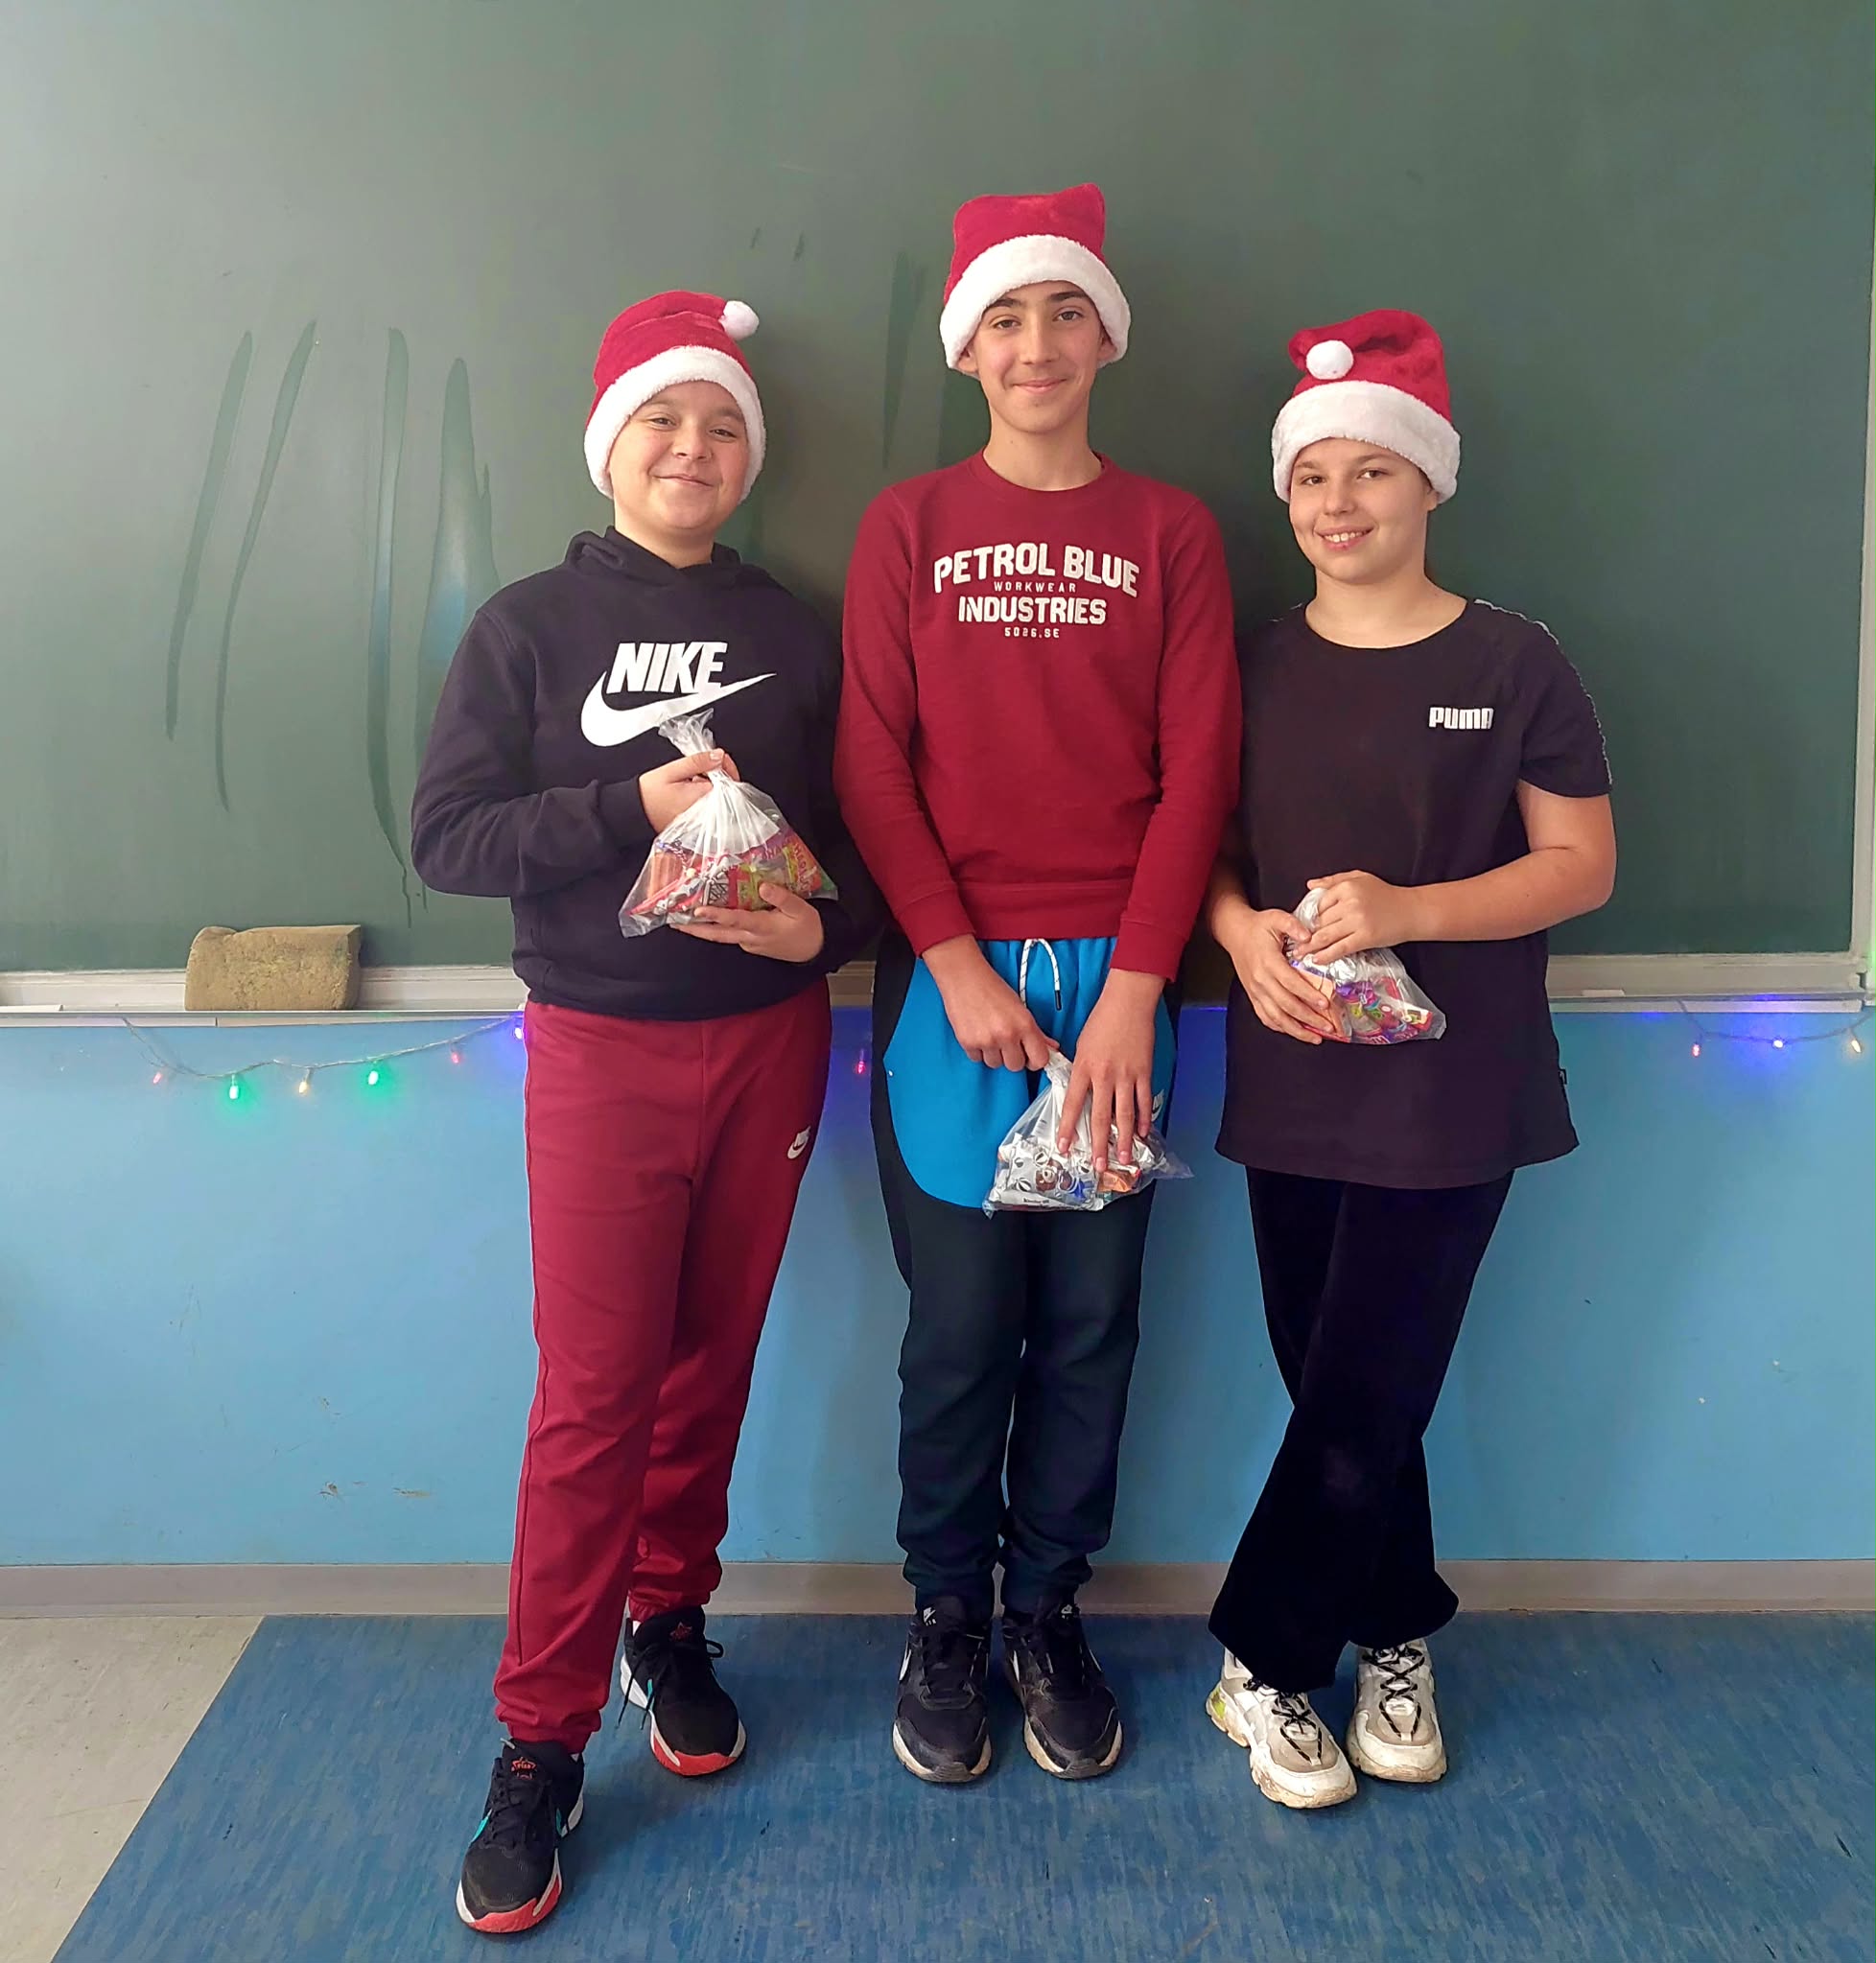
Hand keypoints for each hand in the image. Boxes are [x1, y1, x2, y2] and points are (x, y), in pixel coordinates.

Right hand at [637, 748, 739, 831]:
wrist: (634, 814)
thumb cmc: (648, 795)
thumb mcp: (672, 770)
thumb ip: (697, 762)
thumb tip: (718, 756)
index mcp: (703, 797)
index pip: (728, 780)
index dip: (726, 765)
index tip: (719, 757)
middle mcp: (706, 811)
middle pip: (726, 789)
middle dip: (720, 773)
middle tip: (709, 761)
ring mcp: (702, 819)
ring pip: (718, 797)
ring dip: (712, 783)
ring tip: (697, 774)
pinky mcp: (696, 823)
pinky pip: (708, 805)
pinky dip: (704, 793)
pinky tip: (693, 786)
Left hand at [673, 883, 825, 962]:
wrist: (815, 949)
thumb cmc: (808, 927)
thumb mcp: (800, 909)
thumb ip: (781, 897)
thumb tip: (762, 886)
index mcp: (762, 927)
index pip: (734, 920)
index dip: (715, 915)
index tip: (697, 910)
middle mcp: (751, 938)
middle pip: (718, 934)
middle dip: (694, 930)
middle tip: (674, 924)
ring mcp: (749, 943)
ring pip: (721, 937)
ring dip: (701, 931)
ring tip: (681, 924)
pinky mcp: (751, 944)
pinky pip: (730, 936)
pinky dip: (716, 929)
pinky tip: (707, 922)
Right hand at [925, 938, 1053, 1070]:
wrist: (964, 977)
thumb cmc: (993, 989)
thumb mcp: (1020, 1008)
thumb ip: (1036, 1031)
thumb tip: (1052, 1047)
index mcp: (1025, 1025)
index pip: (1040, 1060)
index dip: (1034, 1060)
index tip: (1028, 1055)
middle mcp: (1007, 1035)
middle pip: (1015, 1066)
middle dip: (1011, 1057)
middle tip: (1006, 1041)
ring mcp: (987, 1040)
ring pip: (995, 1064)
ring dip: (993, 1054)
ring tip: (989, 1034)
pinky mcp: (968, 1043)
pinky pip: (977, 1059)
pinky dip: (977, 1050)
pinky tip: (977, 1033)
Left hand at [1057, 970, 1160, 1172]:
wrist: (1128, 1002)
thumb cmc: (1101, 1021)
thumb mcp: (1081, 1046)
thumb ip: (1080, 1071)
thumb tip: (1079, 1094)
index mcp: (1084, 1068)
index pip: (1072, 1104)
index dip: (1067, 1127)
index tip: (1063, 1147)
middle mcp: (1104, 1075)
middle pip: (1099, 1117)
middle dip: (1098, 1144)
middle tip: (1099, 1165)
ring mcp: (1126, 1075)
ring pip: (1124, 1114)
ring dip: (1125, 1139)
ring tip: (1125, 1158)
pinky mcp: (1144, 1072)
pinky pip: (1143, 1101)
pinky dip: (1144, 1118)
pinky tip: (1144, 1133)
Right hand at [1222, 908, 1339, 1044]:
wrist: (1235, 932)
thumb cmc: (1258, 926)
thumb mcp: (1276, 918)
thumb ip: (1294, 925)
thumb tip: (1310, 937)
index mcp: (1268, 962)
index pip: (1291, 983)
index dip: (1308, 995)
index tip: (1325, 1004)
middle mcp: (1261, 980)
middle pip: (1286, 1005)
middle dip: (1309, 1018)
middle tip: (1328, 1026)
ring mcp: (1255, 990)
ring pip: (1276, 1016)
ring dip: (1296, 1029)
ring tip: (1315, 1037)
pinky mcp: (1253, 995)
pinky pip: (1265, 1017)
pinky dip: (1280, 1027)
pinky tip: (1295, 1032)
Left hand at [1303, 872, 1423, 963]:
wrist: (1412, 910)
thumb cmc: (1386, 894)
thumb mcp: (1360, 878)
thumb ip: (1333, 881)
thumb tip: (1309, 885)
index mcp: (1347, 887)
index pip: (1319, 904)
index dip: (1310, 916)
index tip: (1303, 926)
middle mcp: (1350, 903)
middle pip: (1320, 921)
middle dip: (1307, 934)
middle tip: (1294, 943)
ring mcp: (1358, 921)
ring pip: (1326, 936)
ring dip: (1309, 947)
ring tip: (1298, 954)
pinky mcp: (1365, 937)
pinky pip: (1340, 948)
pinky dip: (1326, 955)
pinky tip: (1317, 959)